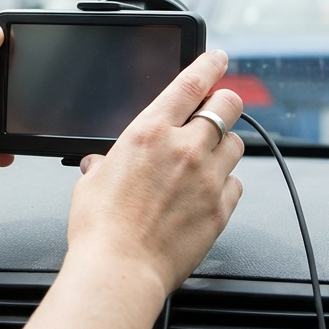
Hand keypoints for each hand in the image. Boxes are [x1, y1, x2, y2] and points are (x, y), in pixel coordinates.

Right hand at [65, 50, 244, 293]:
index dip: (209, 64)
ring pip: (236, 144)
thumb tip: (101, 165)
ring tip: (206, 161)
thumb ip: (104, 164)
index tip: (217, 58)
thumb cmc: (99, 229)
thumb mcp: (92, 182)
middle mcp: (185, 148)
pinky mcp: (221, 209)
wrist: (120, 270)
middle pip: (227, 105)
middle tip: (217, 110)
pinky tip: (207, 195)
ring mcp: (208, 178)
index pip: (190, 83)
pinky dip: (226, 185)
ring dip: (224, 146)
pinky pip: (236, 184)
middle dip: (224, 103)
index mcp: (150, 132)